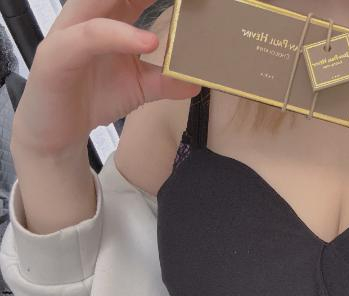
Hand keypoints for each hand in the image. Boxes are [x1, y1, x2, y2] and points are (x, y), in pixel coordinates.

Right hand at [12, 0, 200, 155]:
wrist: (58, 133)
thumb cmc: (94, 98)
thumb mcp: (139, 87)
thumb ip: (166, 81)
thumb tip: (196, 82)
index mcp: (106, 19)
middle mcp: (86, 19)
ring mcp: (68, 34)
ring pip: (96, 2)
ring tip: (171, 1)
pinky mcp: (56, 56)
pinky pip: (89, 37)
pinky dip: (119, 35)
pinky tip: (148, 42)